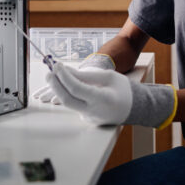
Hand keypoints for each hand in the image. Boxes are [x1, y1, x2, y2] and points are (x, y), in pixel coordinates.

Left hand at [46, 64, 176, 127]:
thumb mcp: (108, 77)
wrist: (135, 108)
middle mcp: (94, 112)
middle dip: (55, 85)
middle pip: (67, 100)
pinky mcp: (86, 119)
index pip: (76, 88)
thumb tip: (66, 71)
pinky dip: (67, 94)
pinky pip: (74, 105)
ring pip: (68, 104)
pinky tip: (64, 85)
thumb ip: (86, 75)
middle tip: (49, 72)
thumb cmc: (123, 90)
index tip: (57, 65)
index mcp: (102, 100)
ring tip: (54, 76)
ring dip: (58, 89)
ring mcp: (89, 118)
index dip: (64, 76)